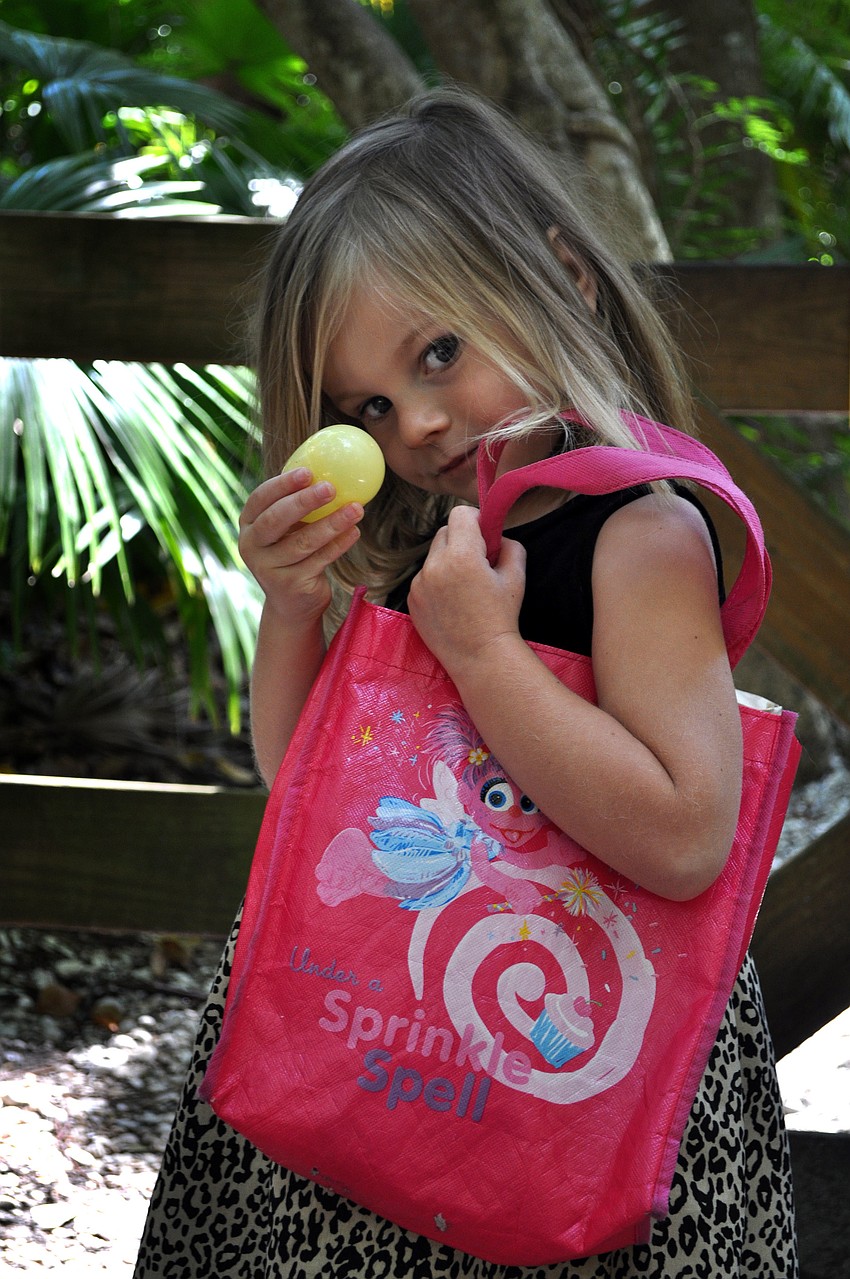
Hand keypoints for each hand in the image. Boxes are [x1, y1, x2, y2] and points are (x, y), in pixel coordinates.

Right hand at [238, 467, 362, 626]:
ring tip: (356, 509)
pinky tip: (355, 531)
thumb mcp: (288, 529)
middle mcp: (252, 546)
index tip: (308, 472)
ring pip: (302, 542)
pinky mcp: (290, 585)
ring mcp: (268, 569)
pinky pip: (319, 560)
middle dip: (304, 501)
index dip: (282, 484)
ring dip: (331, 523)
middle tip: (330, 488)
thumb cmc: (293, 554)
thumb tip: (332, 467)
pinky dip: (339, 545)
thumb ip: (297, 505)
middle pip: (276, 520)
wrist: (292, 603)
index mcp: (248, 524)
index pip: (260, 498)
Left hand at [407, 505, 526, 676]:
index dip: (475, 520)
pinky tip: (452, 602)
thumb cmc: (501, 617)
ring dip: (448, 561)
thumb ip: (509, 545)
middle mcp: (435, 566)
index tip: (484, 536)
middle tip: (477, 562)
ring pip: (433, 556)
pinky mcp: (411, 600)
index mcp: (462, 556)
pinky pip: (424, 578)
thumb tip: (497, 536)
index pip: (459, 514)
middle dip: (461, 540)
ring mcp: (419, 584)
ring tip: (465, 587)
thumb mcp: (516, 576)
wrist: (480, 657)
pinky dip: (437, 582)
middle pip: (444, 532)